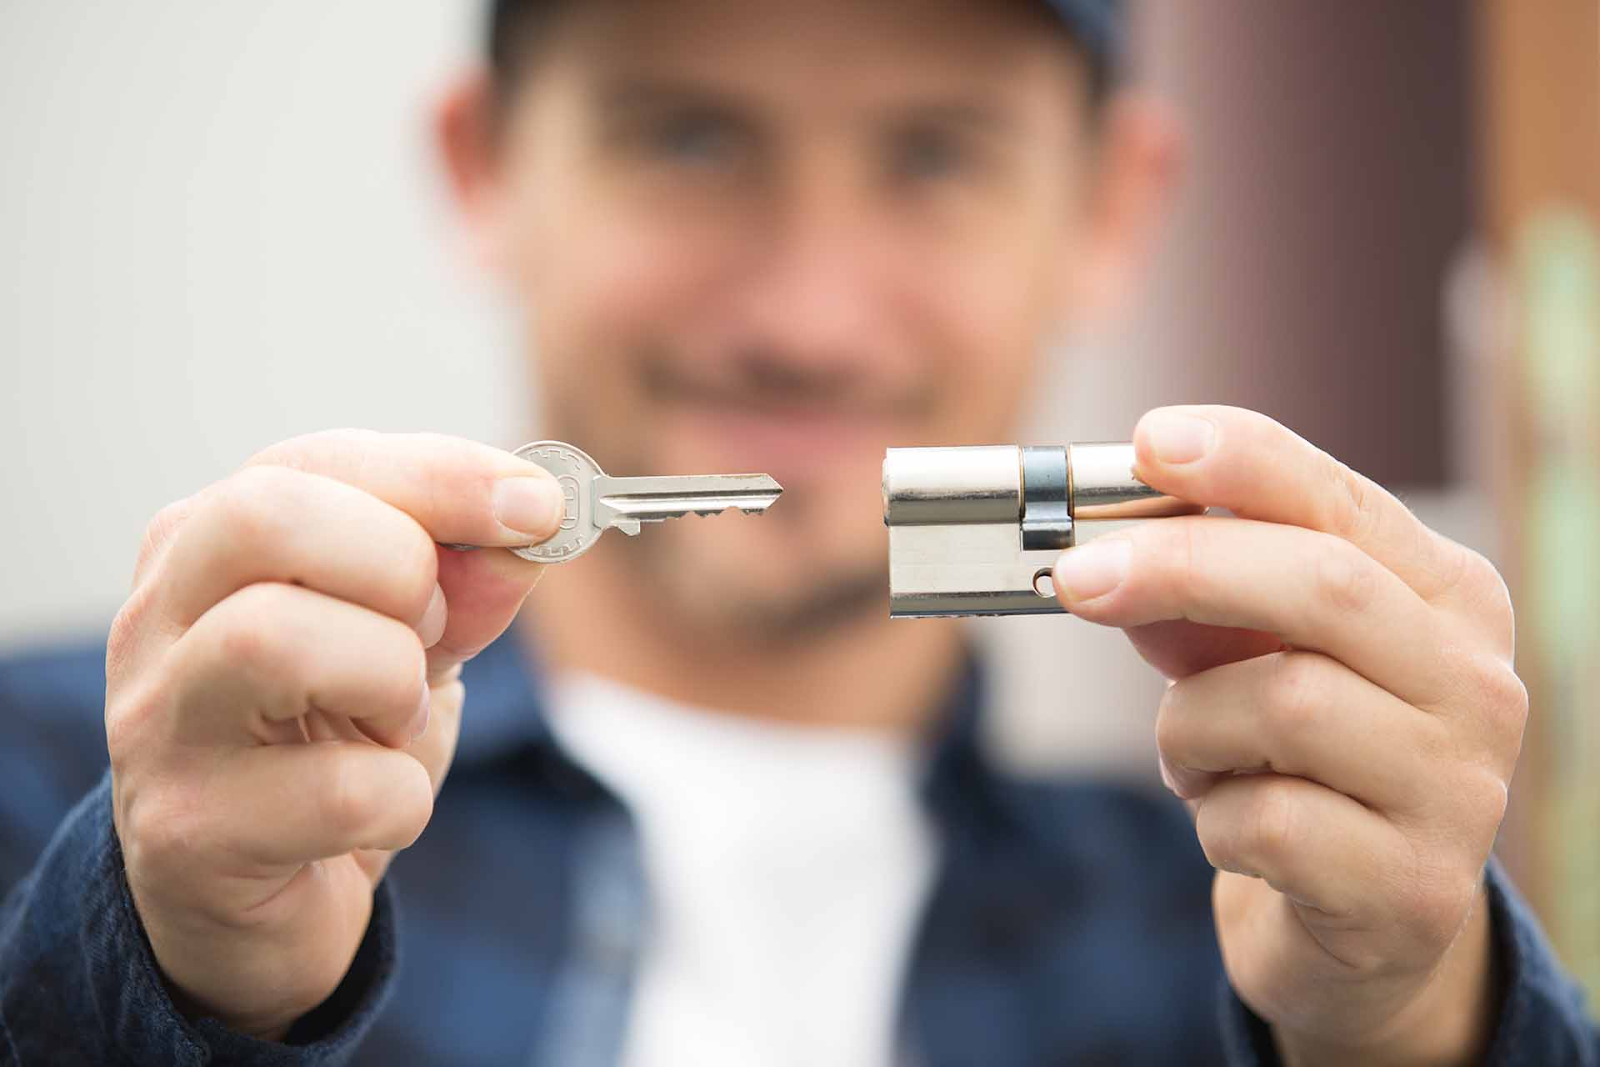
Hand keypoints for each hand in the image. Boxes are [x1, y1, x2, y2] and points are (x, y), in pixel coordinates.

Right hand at [106, 430, 563, 1038]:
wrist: (263, 904)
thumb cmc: (330, 745)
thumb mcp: (410, 644)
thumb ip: (466, 580)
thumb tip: (532, 525)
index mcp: (208, 543)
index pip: (314, 462)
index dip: (443, 476)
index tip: (540, 505)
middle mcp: (160, 618)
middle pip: (266, 518)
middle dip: (397, 565)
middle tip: (429, 631)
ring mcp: (162, 724)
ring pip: (277, 639)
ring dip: (391, 679)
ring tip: (395, 719)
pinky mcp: (191, 832)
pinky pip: (340, 789)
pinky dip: (402, 797)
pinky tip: (379, 809)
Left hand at [1052, 406, 1525, 1063]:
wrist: (1363, 924)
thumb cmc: (1301, 763)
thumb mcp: (1253, 664)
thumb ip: (1200, 607)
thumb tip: (1111, 561)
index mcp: (1447, 598)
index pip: (1342, 502)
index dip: (1245, 461)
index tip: (1151, 440)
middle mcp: (1475, 682)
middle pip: (1321, 585)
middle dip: (1181, 567)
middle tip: (1077, 577)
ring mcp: (1458, 788)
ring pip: (1284, 703)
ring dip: (1190, 727)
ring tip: (1191, 755)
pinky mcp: (1413, 886)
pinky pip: (1266, 821)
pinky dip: (1212, 819)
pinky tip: (1230, 826)